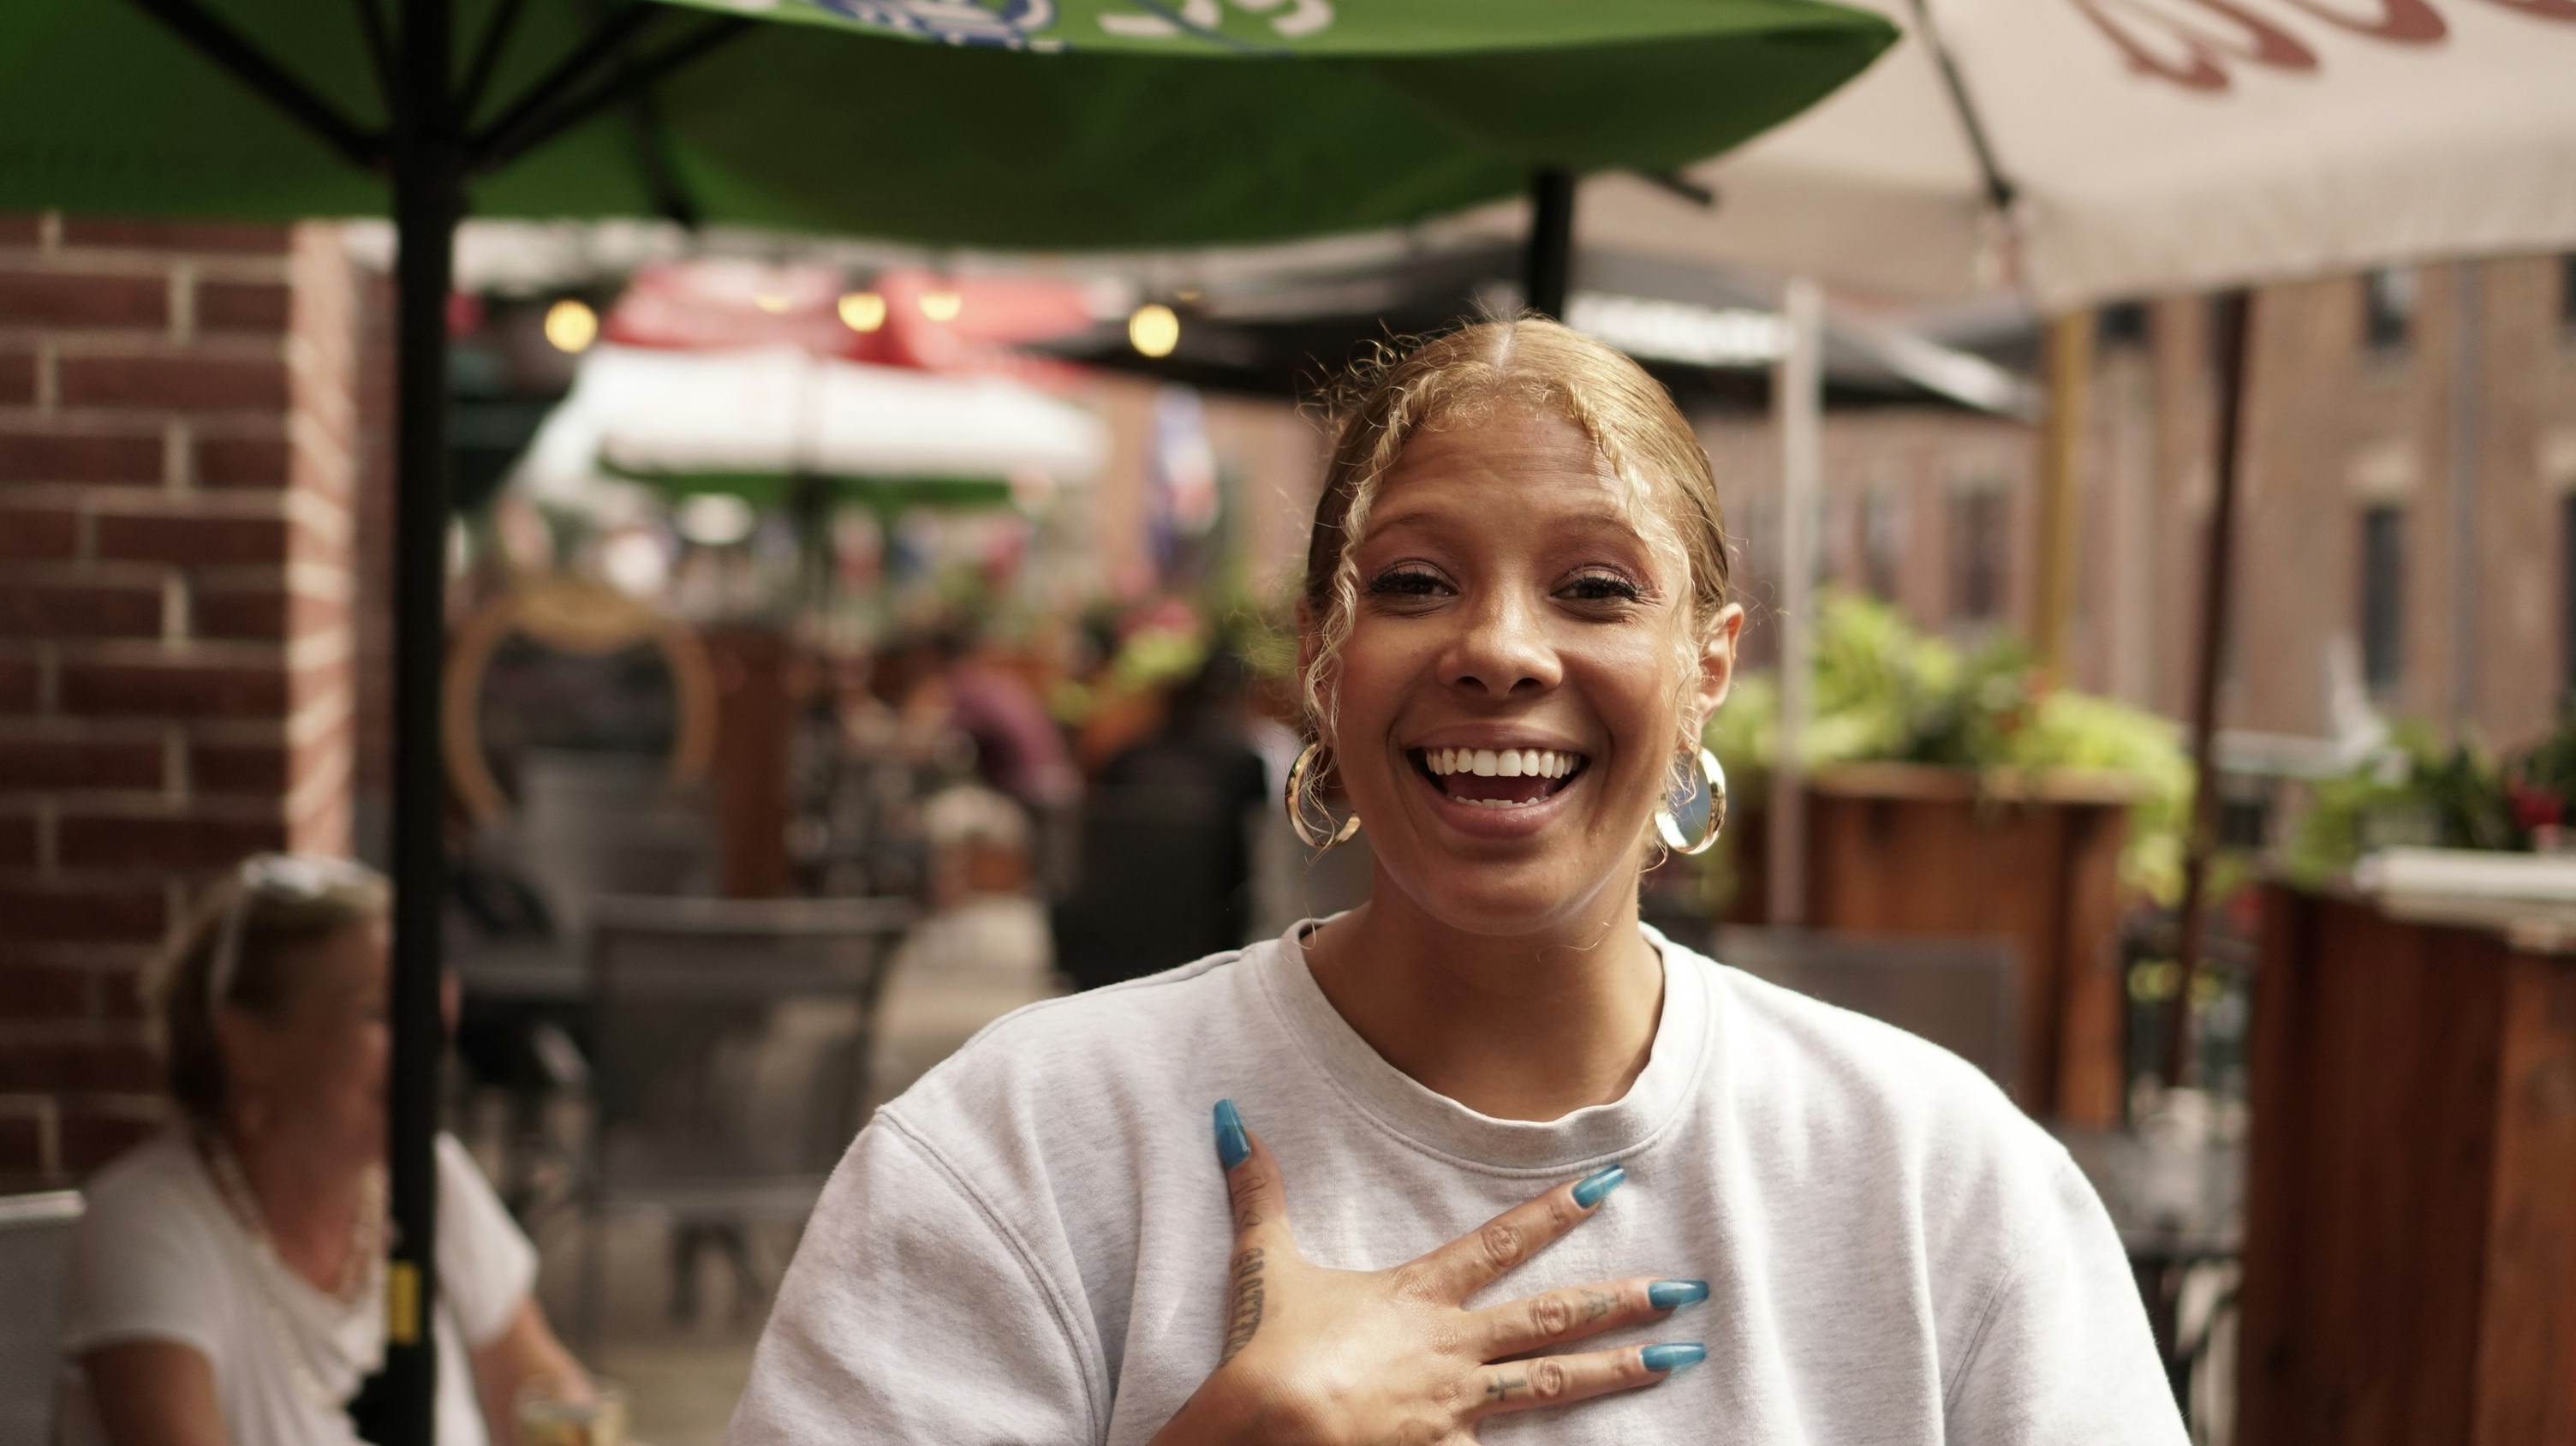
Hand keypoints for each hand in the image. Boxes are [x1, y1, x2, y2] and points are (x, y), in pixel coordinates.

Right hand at [1151, 1100, 1706, 1445]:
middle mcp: (1452, 1349)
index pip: (1500, 1245)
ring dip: (1620, 1371)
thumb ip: (1258, 1195)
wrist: (1269, 1429)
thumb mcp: (1263, 1266)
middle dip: (1622, 1301)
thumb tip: (1233, 1120)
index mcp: (1417, 1297)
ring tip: (1678, 1359)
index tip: (1608, 1186)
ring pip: (1553, 1386)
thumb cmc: (1266, 1349)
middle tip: (1683, 1290)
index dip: (1555, 1212)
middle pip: (1552, 1319)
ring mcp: (1456, 1410)